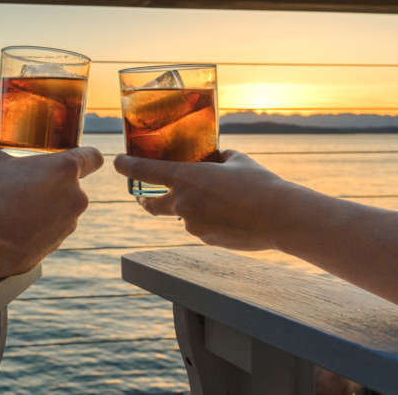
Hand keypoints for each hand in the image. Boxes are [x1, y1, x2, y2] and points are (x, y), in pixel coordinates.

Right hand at [0, 134, 102, 277]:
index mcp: (65, 170)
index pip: (93, 157)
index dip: (86, 156)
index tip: (72, 159)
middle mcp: (75, 197)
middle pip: (71, 186)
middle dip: (51, 185)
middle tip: (25, 185)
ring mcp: (68, 225)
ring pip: (60, 211)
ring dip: (44, 208)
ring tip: (14, 209)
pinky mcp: (55, 247)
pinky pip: (49, 233)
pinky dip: (35, 230)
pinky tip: (12, 229)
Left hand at [114, 150, 297, 250]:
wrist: (280, 217)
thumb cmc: (259, 184)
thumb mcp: (236, 160)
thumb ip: (217, 158)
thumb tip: (213, 157)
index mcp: (186, 177)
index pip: (144, 171)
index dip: (126, 166)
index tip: (117, 163)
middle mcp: (182, 203)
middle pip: (150, 204)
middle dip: (145, 200)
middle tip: (146, 196)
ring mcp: (192, 225)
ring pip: (182, 216)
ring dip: (191, 209)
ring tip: (220, 202)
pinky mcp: (205, 240)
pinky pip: (200, 228)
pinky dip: (209, 221)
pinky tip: (231, 216)